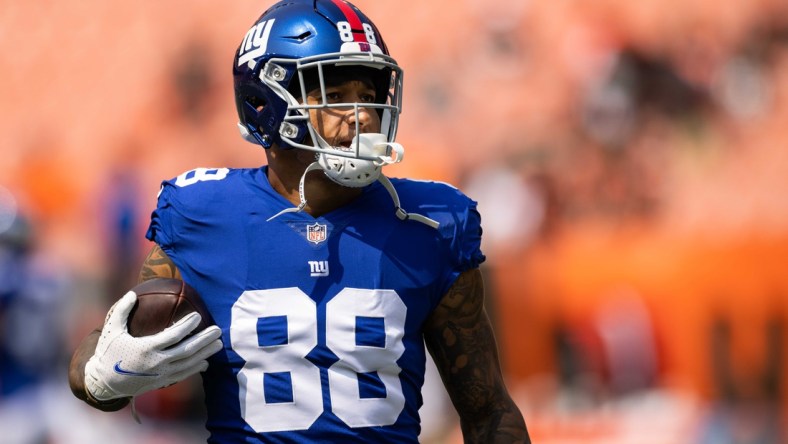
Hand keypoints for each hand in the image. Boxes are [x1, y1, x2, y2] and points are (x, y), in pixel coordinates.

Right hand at [84, 291, 222, 400]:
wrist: (104, 382)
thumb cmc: (109, 352)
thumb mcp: (111, 330)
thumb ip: (122, 310)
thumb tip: (132, 294)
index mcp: (146, 348)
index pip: (173, 335)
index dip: (187, 326)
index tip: (198, 316)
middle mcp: (157, 362)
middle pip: (187, 350)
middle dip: (204, 340)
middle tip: (218, 330)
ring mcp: (161, 374)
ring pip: (188, 363)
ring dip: (205, 353)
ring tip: (218, 344)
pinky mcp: (161, 382)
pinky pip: (183, 375)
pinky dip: (195, 368)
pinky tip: (205, 362)